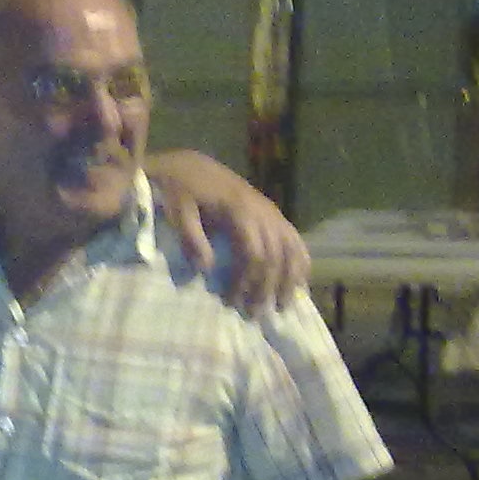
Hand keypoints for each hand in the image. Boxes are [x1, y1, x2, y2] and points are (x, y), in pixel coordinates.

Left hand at [145, 150, 310, 312]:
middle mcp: (263, 211)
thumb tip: (206, 269)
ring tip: (280, 306)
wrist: (189, 165)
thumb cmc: (179, 189)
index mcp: (240, 210)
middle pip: (275, 257)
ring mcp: (271, 211)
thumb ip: (192, 238)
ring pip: (291, 249)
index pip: (253, 254)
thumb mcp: (178, 210)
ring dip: (288, 280)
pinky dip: (300, 261)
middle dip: (266, 288)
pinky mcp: (272, 213)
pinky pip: (295, 238)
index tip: (232, 302)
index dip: (245, 281)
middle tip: (254, 314)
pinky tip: (300, 282)